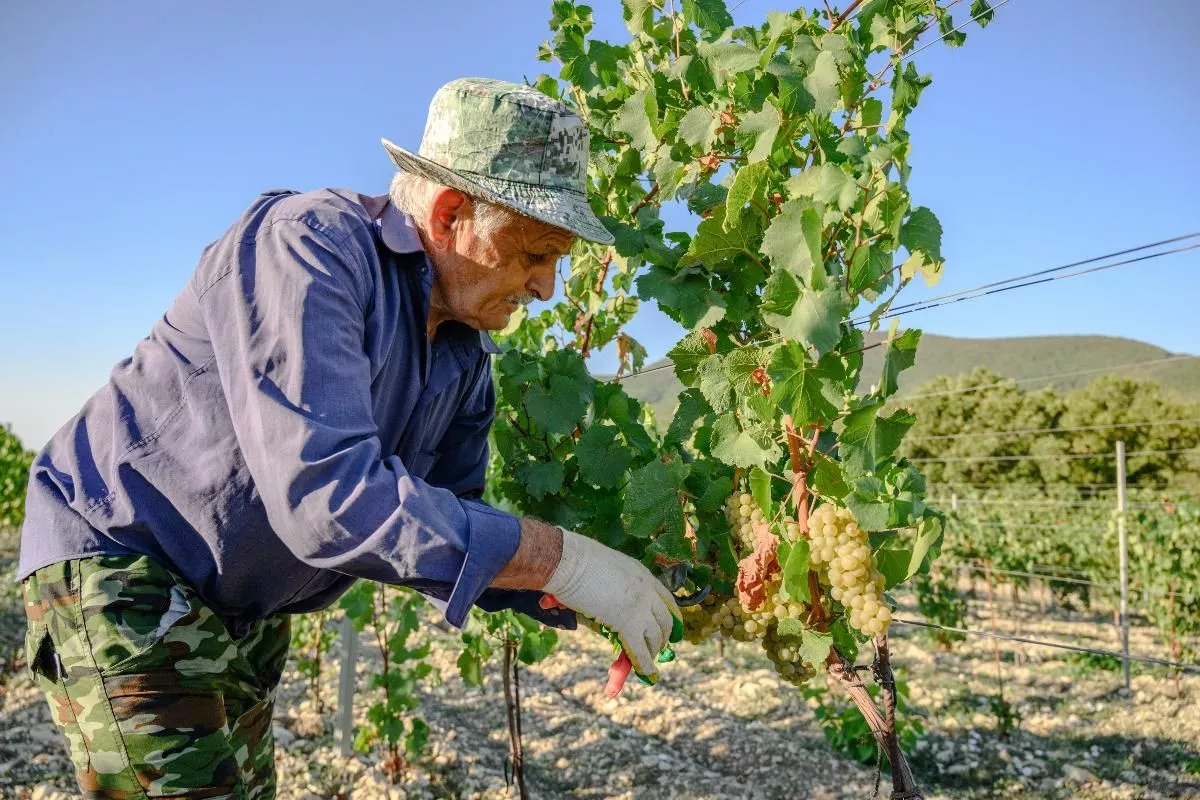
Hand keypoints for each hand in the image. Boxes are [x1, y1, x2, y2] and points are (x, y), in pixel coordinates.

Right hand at [542, 528, 680, 681]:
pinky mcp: (628, 623)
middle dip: (664, 636)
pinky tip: (647, 673)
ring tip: (650, 660)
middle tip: (660, 646)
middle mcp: (647, 590)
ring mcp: (640, 607)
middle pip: (665, 619)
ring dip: (654, 651)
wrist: (567, 561)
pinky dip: (645, 664)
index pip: (665, 599)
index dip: (670, 615)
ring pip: (655, 636)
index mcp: (642, 574)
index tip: (671, 627)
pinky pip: (640, 649)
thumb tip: (608, 603)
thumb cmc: (576, 560)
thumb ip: (613, 585)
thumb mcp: (606, 569)